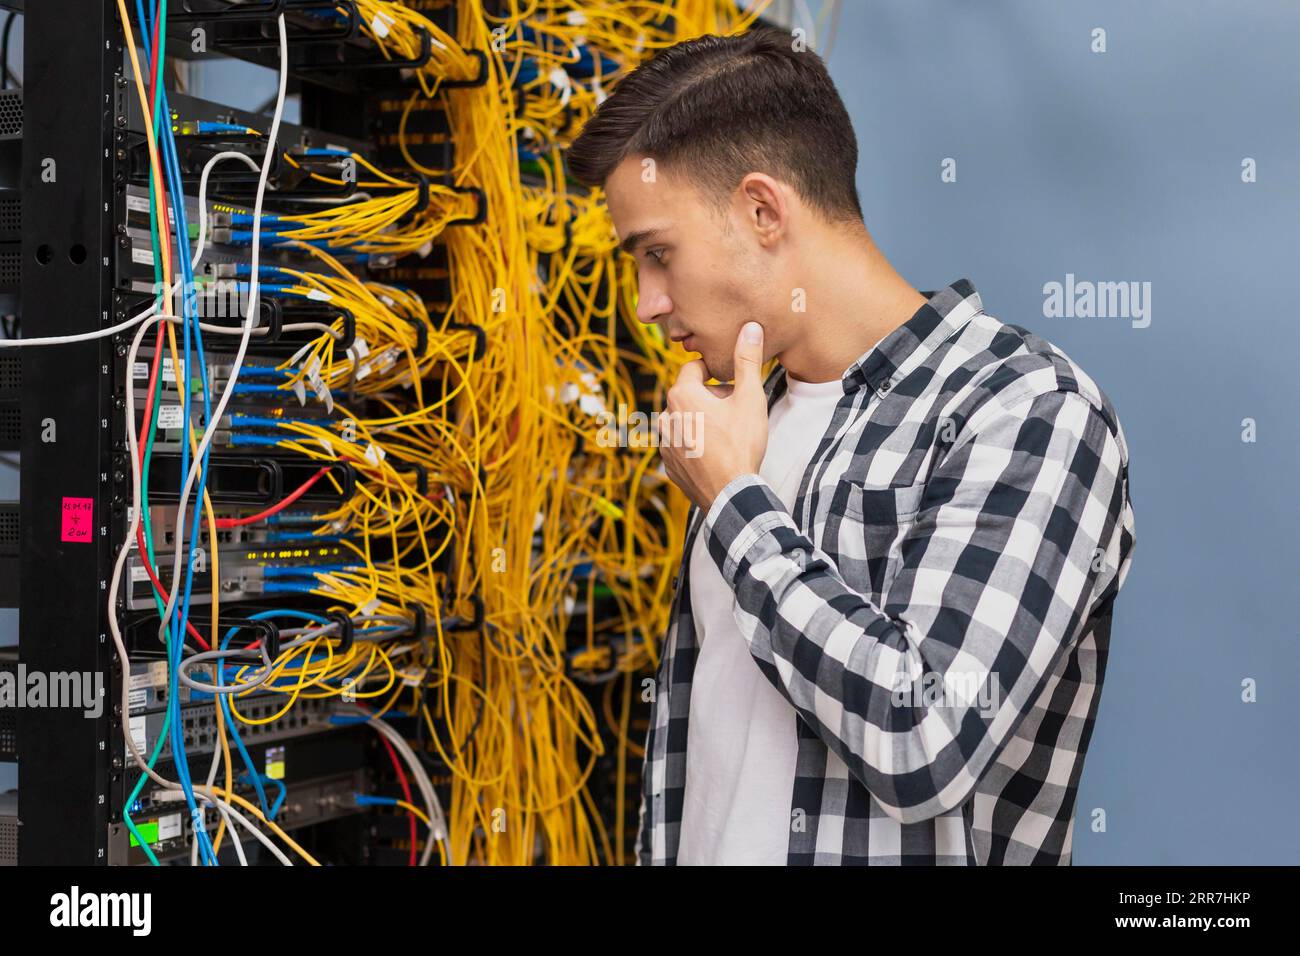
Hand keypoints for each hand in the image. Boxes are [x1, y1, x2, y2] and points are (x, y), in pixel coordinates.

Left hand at [659, 321, 768, 509]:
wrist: (731, 493)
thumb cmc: (740, 443)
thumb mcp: (750, 398)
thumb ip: (747, 360)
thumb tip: (750, 327)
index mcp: (681, 394)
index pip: (695, 368)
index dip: (716, 372)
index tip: (733, 383)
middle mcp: (665, 416)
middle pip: (690, 394)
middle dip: (711, 398)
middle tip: (735, 411)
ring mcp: (664, 442)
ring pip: (685, 419)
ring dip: (702, 420)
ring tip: (727, 433)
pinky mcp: (669, 464)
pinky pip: (682, 444)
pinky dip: (696, 443)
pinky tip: (716, 452)